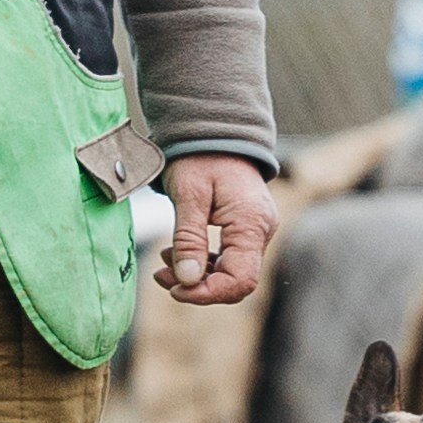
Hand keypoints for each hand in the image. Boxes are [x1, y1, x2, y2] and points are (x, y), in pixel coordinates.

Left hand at [156, 154, 278, 307]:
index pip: (240, 280)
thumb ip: (189, 238)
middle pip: (236, 280)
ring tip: (163, 264)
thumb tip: (186, 279)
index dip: (207, 293)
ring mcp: (256, 231)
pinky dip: (203, 262)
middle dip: (198, 286)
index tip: (175, 289)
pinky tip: (177, 253)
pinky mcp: (246, 229)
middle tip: (161, 276)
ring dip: (197, 275)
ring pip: (232, 272)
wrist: (215, 129)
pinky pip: (230, 258)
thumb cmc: (200, 156)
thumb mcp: (188, 194)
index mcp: (251, 223)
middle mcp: (261, 231)